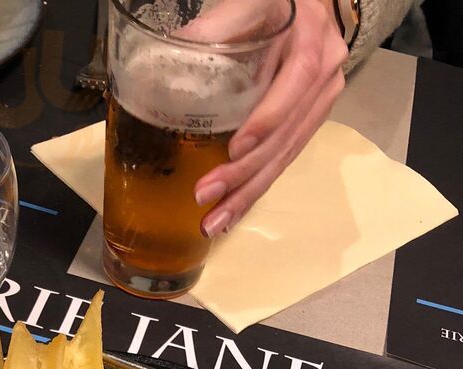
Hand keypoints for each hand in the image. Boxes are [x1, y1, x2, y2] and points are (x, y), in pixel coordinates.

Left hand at [183, 0, 348, 236]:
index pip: (295, 84)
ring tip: (215, 223)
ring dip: (247, 194)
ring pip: (285, 156)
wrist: (311, 1)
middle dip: (244, 174)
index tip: (236, 149)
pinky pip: (284, 160)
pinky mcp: (310, 121)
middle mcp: (324, 76)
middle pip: (286, 135)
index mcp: (311, 43)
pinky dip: (256, 187)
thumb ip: (216, 27)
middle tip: (206, 198)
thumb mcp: (249, 3)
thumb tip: (167, 58)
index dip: (266, 119)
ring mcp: (321, 102)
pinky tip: (233, 211)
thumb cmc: (274, 2)